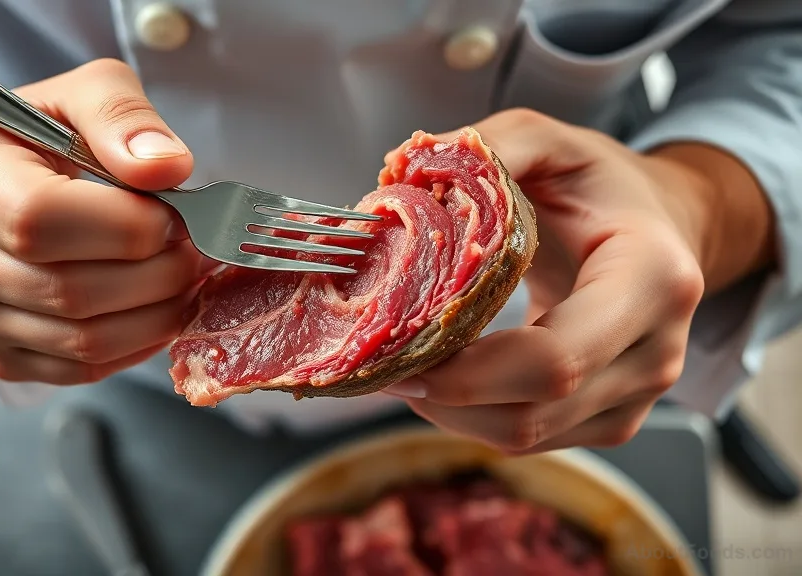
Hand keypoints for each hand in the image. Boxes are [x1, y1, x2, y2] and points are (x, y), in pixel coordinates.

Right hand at [0, 59, 216, 384]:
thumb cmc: (34, 136)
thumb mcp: (77, 95)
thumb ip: (121, 117)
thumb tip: (169, 169)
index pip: (41, 221)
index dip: (126, 226)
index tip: (174, 214)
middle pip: (70, 291)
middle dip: (157, 273)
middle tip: (194, 247)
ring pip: (82, 341)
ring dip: (157, 313)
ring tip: (183, 274)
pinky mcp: (0, 354)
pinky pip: (81, 370)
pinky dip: (137, 345)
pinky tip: (158, 307)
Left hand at [383, 108, 774, 452]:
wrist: (663, 228)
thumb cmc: (602, 187)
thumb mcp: (551, 142)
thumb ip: (490, 148)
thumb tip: (405, 175)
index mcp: (652, 279)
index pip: (555, 360)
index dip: (467, 373)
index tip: (400, 349)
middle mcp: (656, 351)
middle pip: (531, 412)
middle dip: (442, 396)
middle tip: (380, 361)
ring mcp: (638, 396)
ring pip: (522, 435)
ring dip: (448, 411)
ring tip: (402, 364)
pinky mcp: (610, 419)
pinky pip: (526, 436)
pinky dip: (470, 415)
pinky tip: (441, 376)